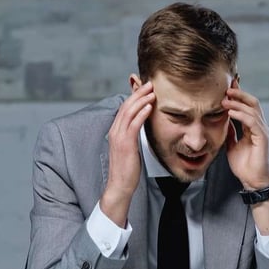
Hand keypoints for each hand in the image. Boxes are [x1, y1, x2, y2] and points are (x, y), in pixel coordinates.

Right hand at [100, 81, 153, 226]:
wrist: (120, 185)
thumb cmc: (127, 168)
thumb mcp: (130, 148)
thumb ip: (133, 136)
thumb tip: (141, 127)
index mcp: (116, 131)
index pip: (124, 108)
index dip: (135, 96)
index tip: (146, 88)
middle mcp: (115, 131)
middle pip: (126, 106)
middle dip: (138, 93)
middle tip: (150, 83)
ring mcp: (119, 137)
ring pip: (129, 112)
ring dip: (141, 100)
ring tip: (152, 91)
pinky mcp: (126, 144)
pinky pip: (134, 125)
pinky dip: (142, 114)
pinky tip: (150, 107)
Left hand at [222, 79, 268, 189]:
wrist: (252, 181)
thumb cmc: (244, 166)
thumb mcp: (232, 145)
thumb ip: (231, 132)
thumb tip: (224, 120)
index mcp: (253, 127)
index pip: (247, 106)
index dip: (239, 95)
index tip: (227, 87)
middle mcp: (260, 127)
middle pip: (253, 103)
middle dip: (240, 93)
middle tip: (226, 88)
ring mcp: (263, 131)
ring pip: (253, 110)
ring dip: (238, 103)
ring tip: (224, 99)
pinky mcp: (263, 138)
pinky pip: (252, 122)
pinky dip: (241, 115)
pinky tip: (231, 112)